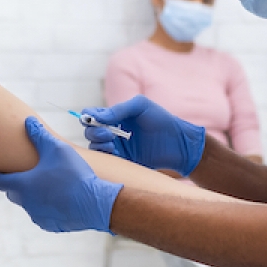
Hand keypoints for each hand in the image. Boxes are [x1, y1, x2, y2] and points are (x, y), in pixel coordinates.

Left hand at [0, 118, 121, 232]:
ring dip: (31, 196)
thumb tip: (27, 121)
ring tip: (40, 185)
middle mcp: (26, 203)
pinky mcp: (51, 225)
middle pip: (12, 192)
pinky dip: (45, 206)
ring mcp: (38, 216)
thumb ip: (39, 134)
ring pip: (28, 204)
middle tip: (17, 175)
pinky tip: (56, 198)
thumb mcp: (56, 148)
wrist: (96, 203)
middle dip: (12, 184)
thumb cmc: (74, 174)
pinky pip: (42, 214)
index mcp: (23, 185)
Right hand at [81, 95, 204, 176]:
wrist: (178, 144)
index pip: (91, 114)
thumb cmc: (161, 120)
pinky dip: (104, 155)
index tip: (94, 120)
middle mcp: (112, 131)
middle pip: (89, 131)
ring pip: (94, 146)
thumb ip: (119, 109)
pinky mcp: (122, 161)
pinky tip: (115, 152)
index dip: (88, 117)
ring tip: (112, 143)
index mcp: (115, 115)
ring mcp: (116, 146)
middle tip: (108, 134)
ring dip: (97, 144)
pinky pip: (105, 160)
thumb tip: (98, 117)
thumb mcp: (141, 106)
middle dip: (94, 132)